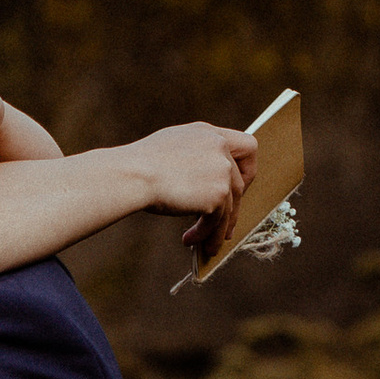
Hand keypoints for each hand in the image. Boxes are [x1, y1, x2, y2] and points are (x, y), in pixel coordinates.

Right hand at [128, 119, 256, 237]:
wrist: (132, 174)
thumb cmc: (139, 165)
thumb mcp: (172, 147)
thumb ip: (194, 155)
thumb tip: (202, 179)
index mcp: (209, 133)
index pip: (247, 146)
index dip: (246, 169)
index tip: (237, 185)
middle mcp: (219, 148)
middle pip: (241, 181)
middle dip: (234, 206)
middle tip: (225, 224)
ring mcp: (221, 170)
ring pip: (230, 207)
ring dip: (218, 229)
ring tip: (208, 245)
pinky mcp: (217, 194)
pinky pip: (216, 221)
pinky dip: (204, 234)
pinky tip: (189, 240)